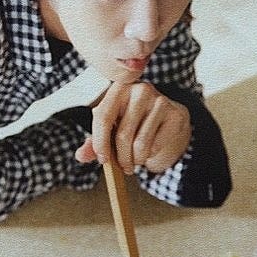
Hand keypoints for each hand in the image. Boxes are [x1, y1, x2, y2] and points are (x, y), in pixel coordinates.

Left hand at [75, 81, 190, 173]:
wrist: (165, 117)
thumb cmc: (132, 121)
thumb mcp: (111, 128)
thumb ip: (94, 141)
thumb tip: (81, 155)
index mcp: (119, 88)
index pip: (103, 116)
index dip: (100, 142)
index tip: (102, 160)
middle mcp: (140, 89)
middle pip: (123, 135)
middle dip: (121, 158)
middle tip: (124, 168)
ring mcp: (160, 101)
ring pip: (141, 144)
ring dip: (136, 160)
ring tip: (136, 160)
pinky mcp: (175, 115)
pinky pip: (157, 145)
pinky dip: (151, 155)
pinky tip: (150, 151)